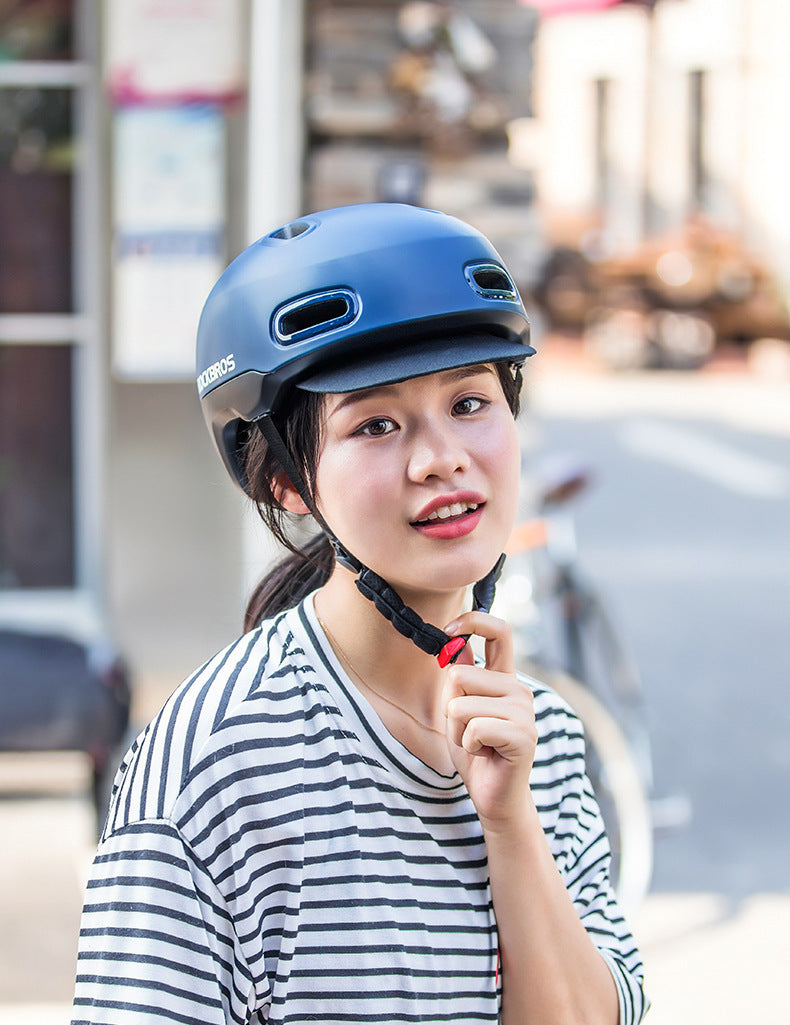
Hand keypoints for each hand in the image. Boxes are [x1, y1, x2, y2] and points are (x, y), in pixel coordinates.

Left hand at [441, 611, 537, 831]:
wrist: (494, 795)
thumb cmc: (476, 751)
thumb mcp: (458, 708)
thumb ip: (459, 676)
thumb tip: (452, 641)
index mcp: (505, 678)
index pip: (499, 631)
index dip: (473, 620)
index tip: (449, 630)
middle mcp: (518, 689)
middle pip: (459, 675)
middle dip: (450, 707)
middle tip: (468, 730)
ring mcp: (524, 711)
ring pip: (461, 705)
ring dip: (458, 731)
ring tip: (478, 744)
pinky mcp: (524, 734)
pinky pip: (475, 728)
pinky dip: (469, 745)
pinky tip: (485, 754)